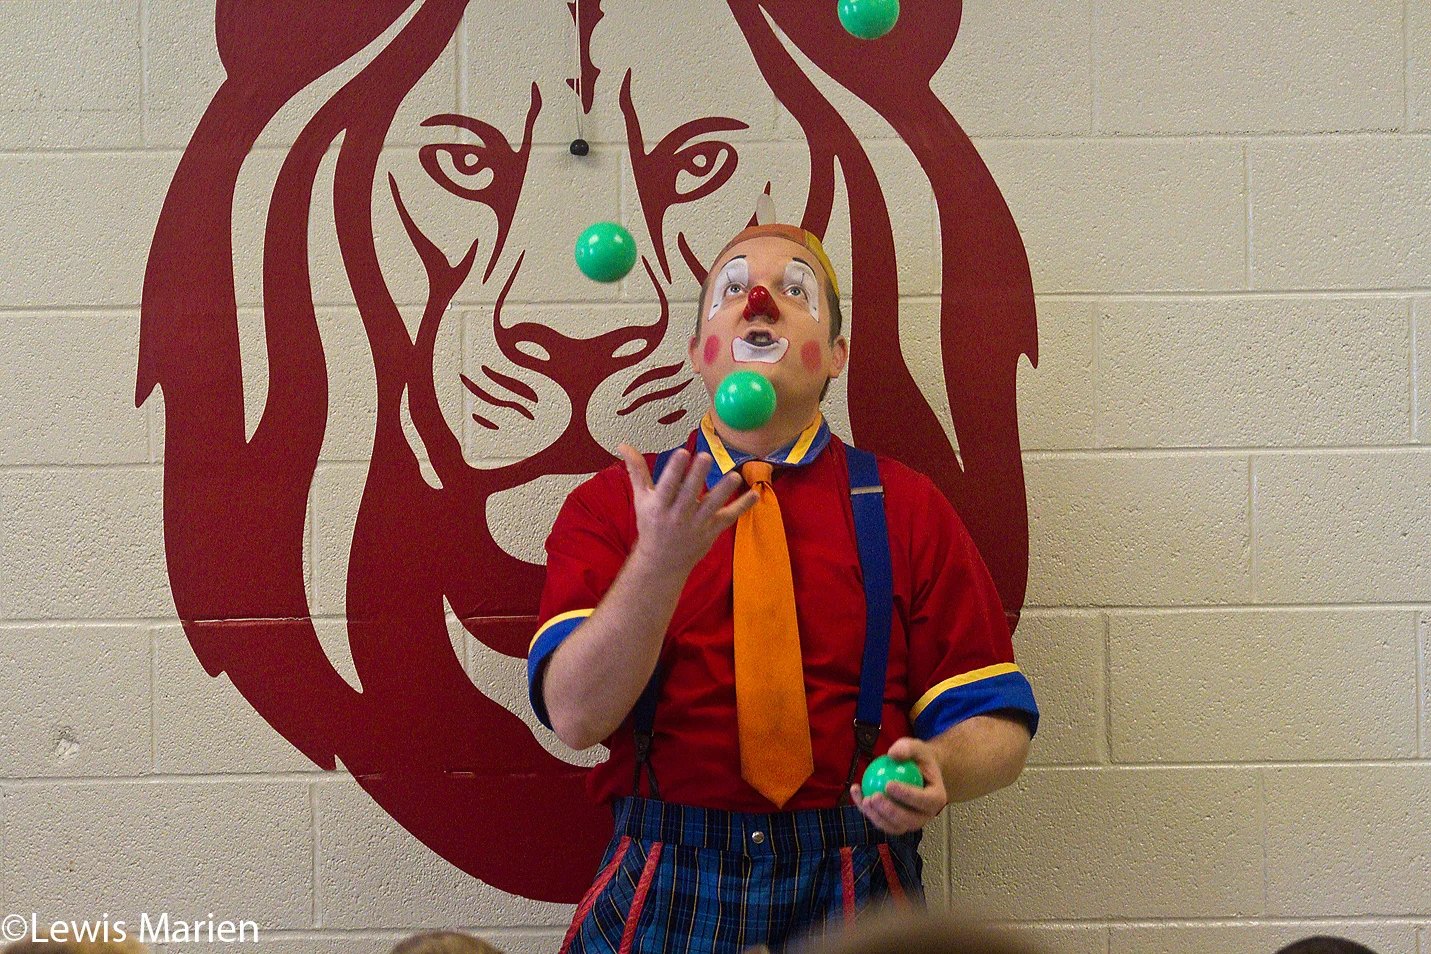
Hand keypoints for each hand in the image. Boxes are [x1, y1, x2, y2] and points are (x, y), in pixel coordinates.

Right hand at [618, 445, 758, 576]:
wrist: (661, 562)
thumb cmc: (650, 524)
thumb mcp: (641, 499)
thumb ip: (637, 471)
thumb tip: (623, 445)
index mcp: (659, 506)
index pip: (667, 486)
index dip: (674, 470)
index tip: (682, 452)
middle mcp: (677, 516)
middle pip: (689, 494)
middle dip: (697, 476)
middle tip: (705, 457)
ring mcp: (696, 525)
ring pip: (712, 506)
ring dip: (723, 491)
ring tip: (734, 476)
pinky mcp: (711, 531)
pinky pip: (729, 517)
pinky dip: (742, 507)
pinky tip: (755, 494)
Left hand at [849, 737, 948, 834]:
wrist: (918, 773)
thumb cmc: (919, 760)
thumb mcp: (917, 748)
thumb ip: (907, 747)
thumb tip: (893, 754)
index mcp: (937, 799)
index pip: (923, 800)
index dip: (906, 795)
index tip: (888, 784)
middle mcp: (925, 815)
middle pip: (908, 820)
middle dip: (890, 811)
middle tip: (875, 796)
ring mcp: (910, 823)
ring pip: (893, 826)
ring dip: (876, 816)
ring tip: (864, 799)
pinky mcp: (895, 824)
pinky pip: (880, 821)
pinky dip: (866, 810)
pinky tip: (856, 792)